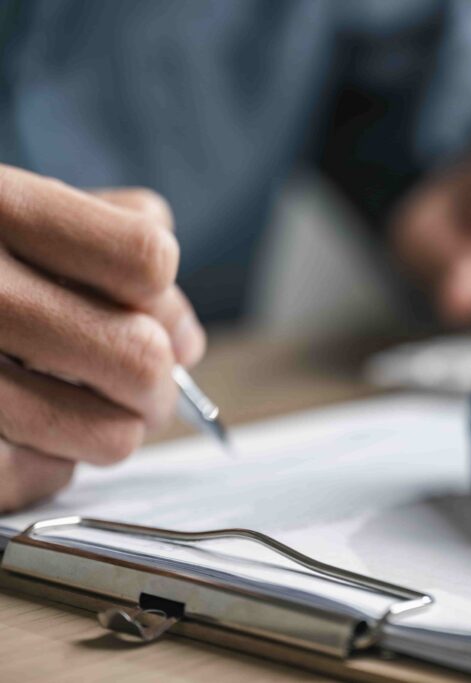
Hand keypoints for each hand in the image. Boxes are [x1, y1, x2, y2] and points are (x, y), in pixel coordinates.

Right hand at [0, 165, 204, 511]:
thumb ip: (112, 243)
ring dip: (117, 430)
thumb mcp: (13, 207)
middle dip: (157, 384)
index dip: (164, 296)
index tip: (153, 314)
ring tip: (94, 414)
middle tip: (143, 388)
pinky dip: (52, 467)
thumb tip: (186, 338)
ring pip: (108, 434)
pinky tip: (33, 440)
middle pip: (138, 358)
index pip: (146, 260)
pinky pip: (35, 480)